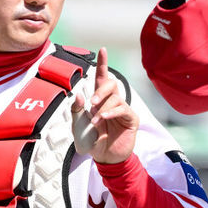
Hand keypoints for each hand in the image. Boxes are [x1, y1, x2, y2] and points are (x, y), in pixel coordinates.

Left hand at [72, 47, 138, 163]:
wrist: (103, 158)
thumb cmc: (90, 141)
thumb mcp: (77, 126)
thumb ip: (76, 111)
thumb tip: (79, 95)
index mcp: (99, 100)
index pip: (101, 78)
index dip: (102, 64)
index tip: (102, 49)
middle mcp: (111, 102)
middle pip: (110, 83)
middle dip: (101, 90)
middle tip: (92, 103)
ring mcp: (122, 110)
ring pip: (115, 97)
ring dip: (103, 107)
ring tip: (96, 120)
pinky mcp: (130, 119)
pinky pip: (122, 109)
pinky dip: (111, 113)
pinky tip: (104, 119)